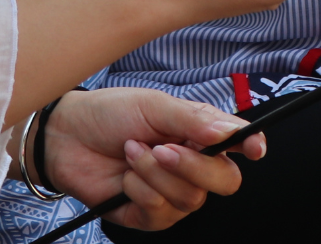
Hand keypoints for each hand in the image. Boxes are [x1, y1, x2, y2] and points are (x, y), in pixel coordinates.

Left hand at [41, 88, 264, 230]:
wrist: (66, 136)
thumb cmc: (111, 113)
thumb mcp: (153, 106)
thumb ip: (194, 119)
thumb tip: (230, 133)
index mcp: (201, 134)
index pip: (239, 144)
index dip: (253, 146)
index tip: (254, 147)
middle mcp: (193, 166)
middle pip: (225, 181)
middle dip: (196, 167)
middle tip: (163, 148)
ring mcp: (172, 193)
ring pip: (191, 199)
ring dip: (156, 174)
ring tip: (131, 151)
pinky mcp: (148, 215)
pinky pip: (161, 213)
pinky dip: (141, 190)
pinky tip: (125, 174)